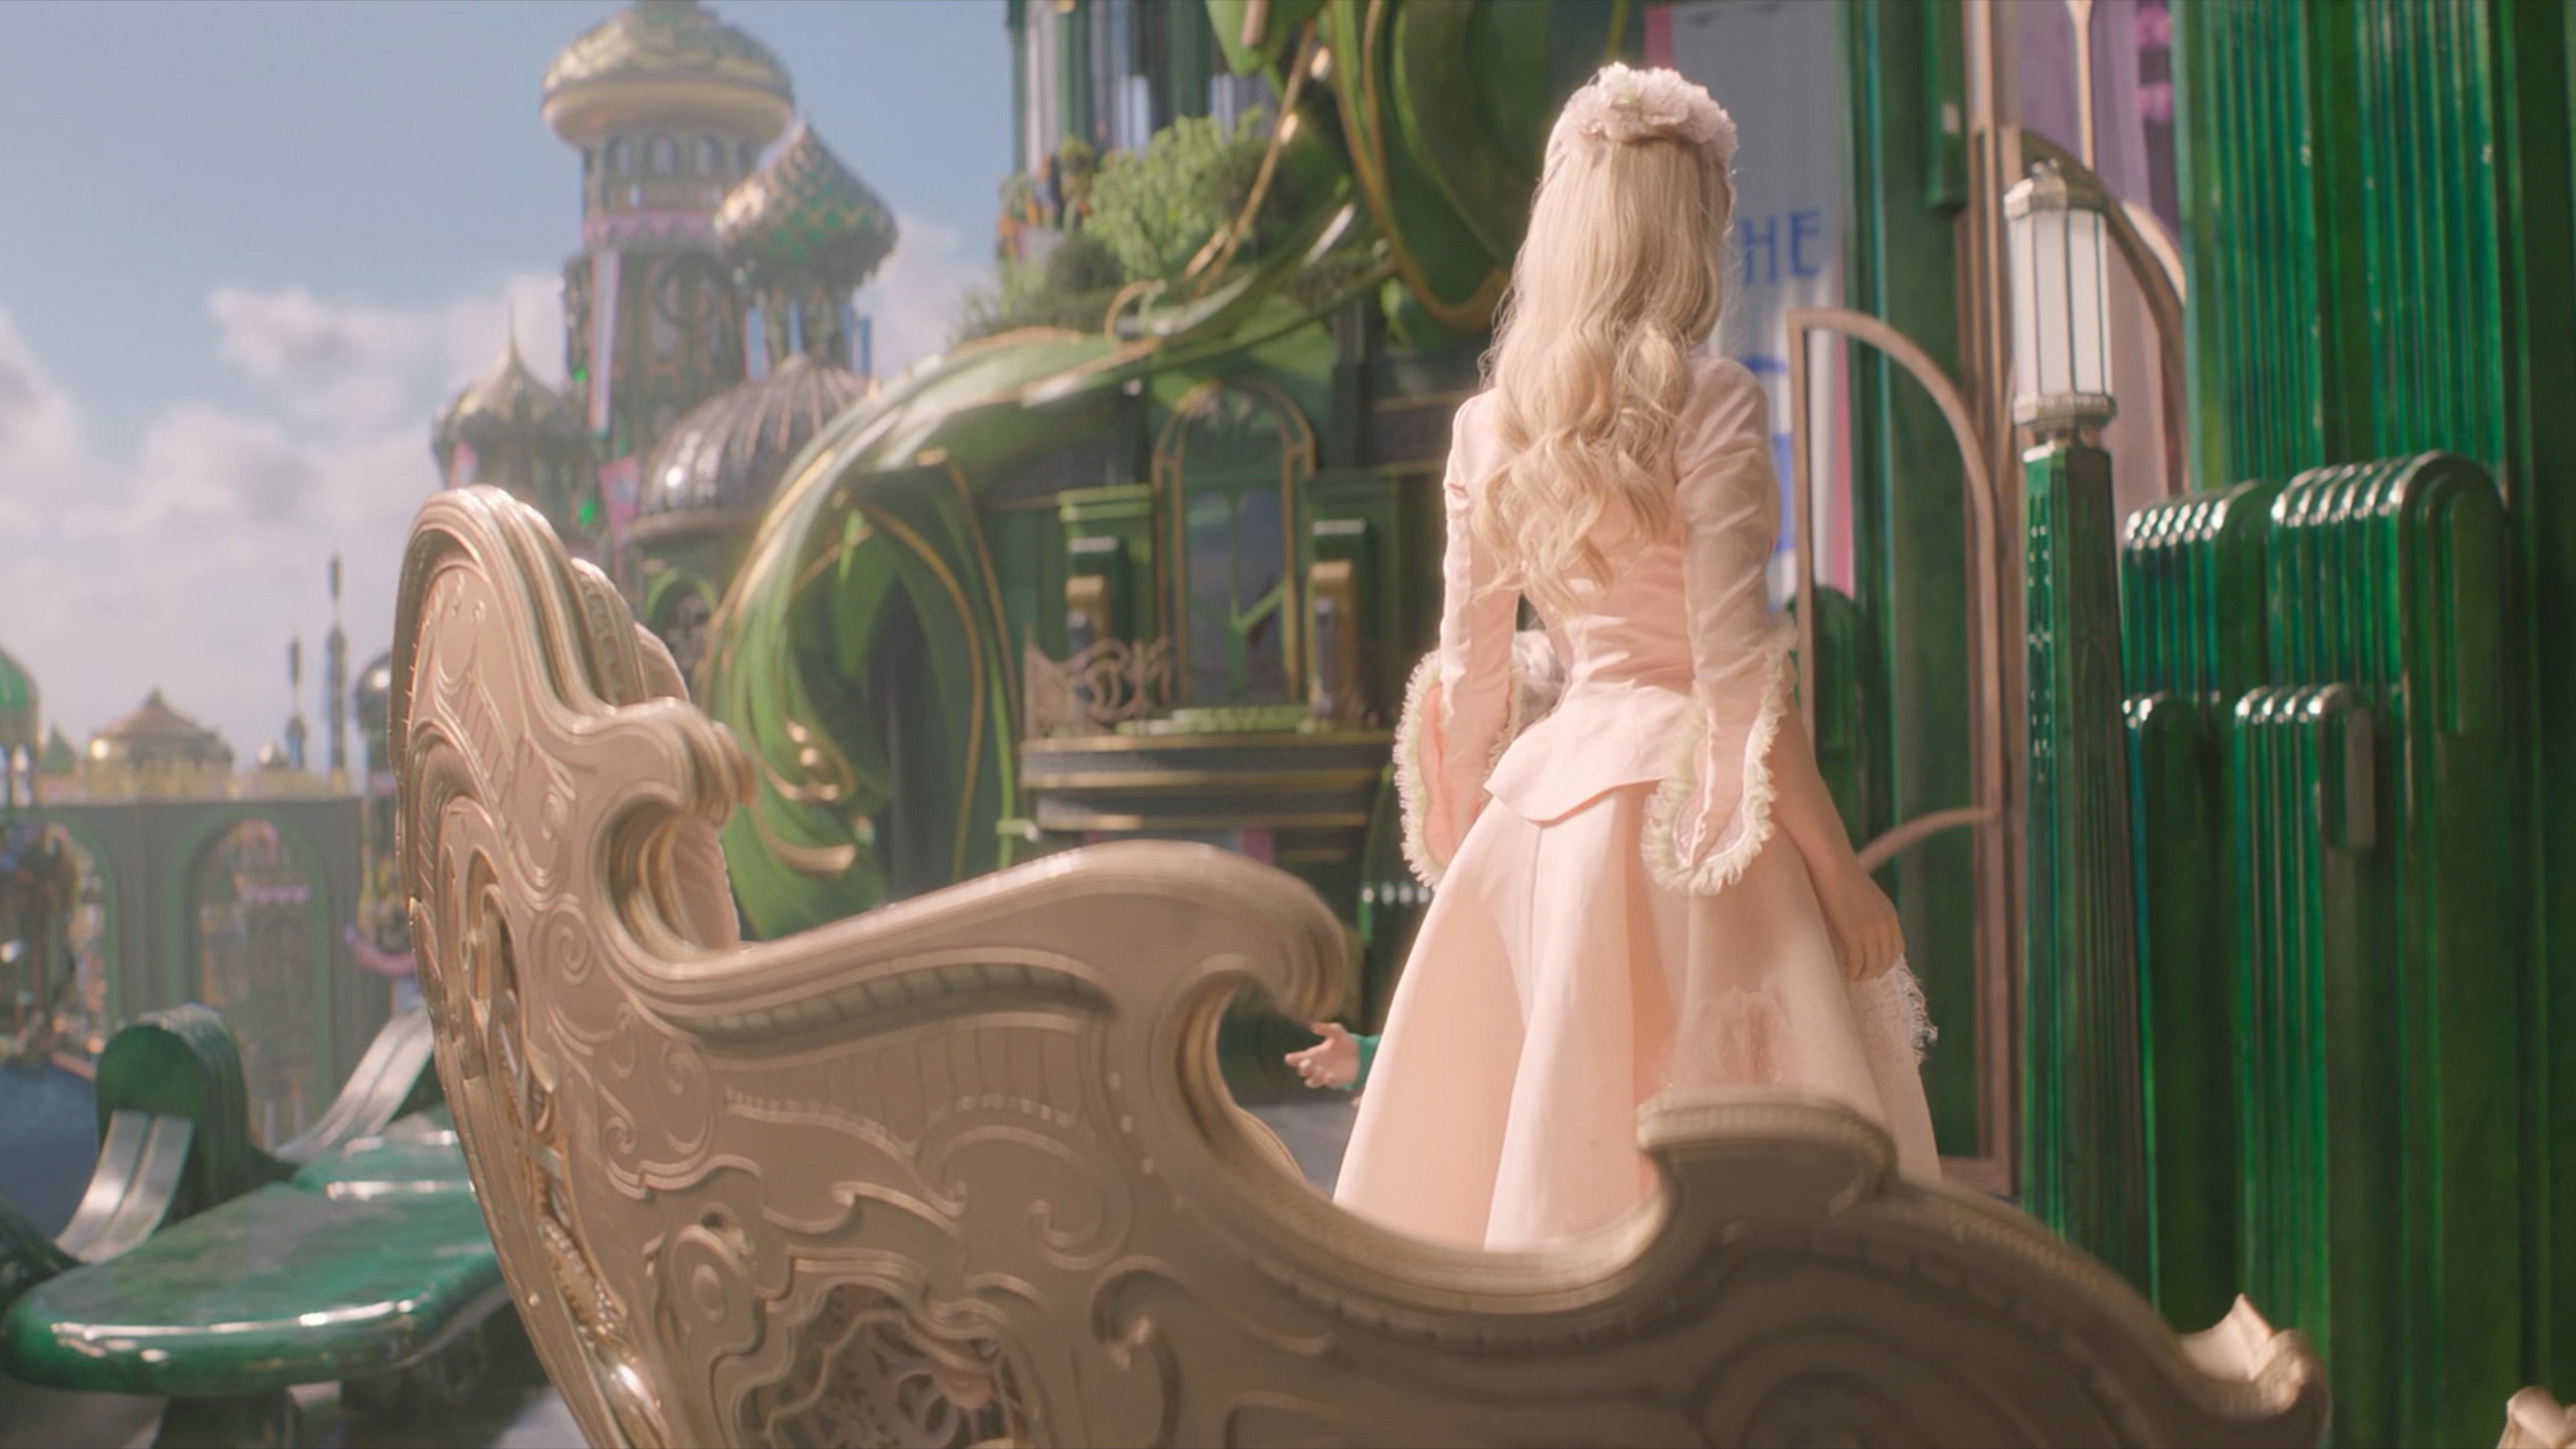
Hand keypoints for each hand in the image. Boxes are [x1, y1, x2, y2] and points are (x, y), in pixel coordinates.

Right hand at [1285, 1022, 1360, 1088]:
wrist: (1361, 1054)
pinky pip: (1329, 1084)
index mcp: (1314, 1054)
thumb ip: (1325, 1028)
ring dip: (1313, 1078)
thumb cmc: (1344, 1042)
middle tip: (1308, 1063)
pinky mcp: (1335, 1081)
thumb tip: (1312, 1026)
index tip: (1289, 1058)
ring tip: (1319, 1072)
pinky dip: (1328, 1081)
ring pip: (1311, 1082)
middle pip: (1303, 1070)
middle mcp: (1316, 1066)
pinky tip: (1330, 1076)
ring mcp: (1324, 1075)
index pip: (1299, 1057)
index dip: (1292, 1059)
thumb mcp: (1337, 1031)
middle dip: (1304, 1068)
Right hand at [1814, 859, 1902, 981]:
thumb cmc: (1843, 874)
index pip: (1897, 947)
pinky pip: (1857, 962)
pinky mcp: (1854, 935)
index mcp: (1890, 915)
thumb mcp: (1866, 896)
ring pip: (1872, 963)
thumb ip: (1870, 911)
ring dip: (1863, 973)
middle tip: (1863, 975)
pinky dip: (1853, 970)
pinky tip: (1846, 970)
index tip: (1876, 966)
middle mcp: (1885, 925)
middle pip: (1886, 959)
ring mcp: (1870, 931)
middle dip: (1876, 970)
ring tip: (1853, 975)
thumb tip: (1861, 923)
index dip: (1887, 961)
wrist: (1833, 865)